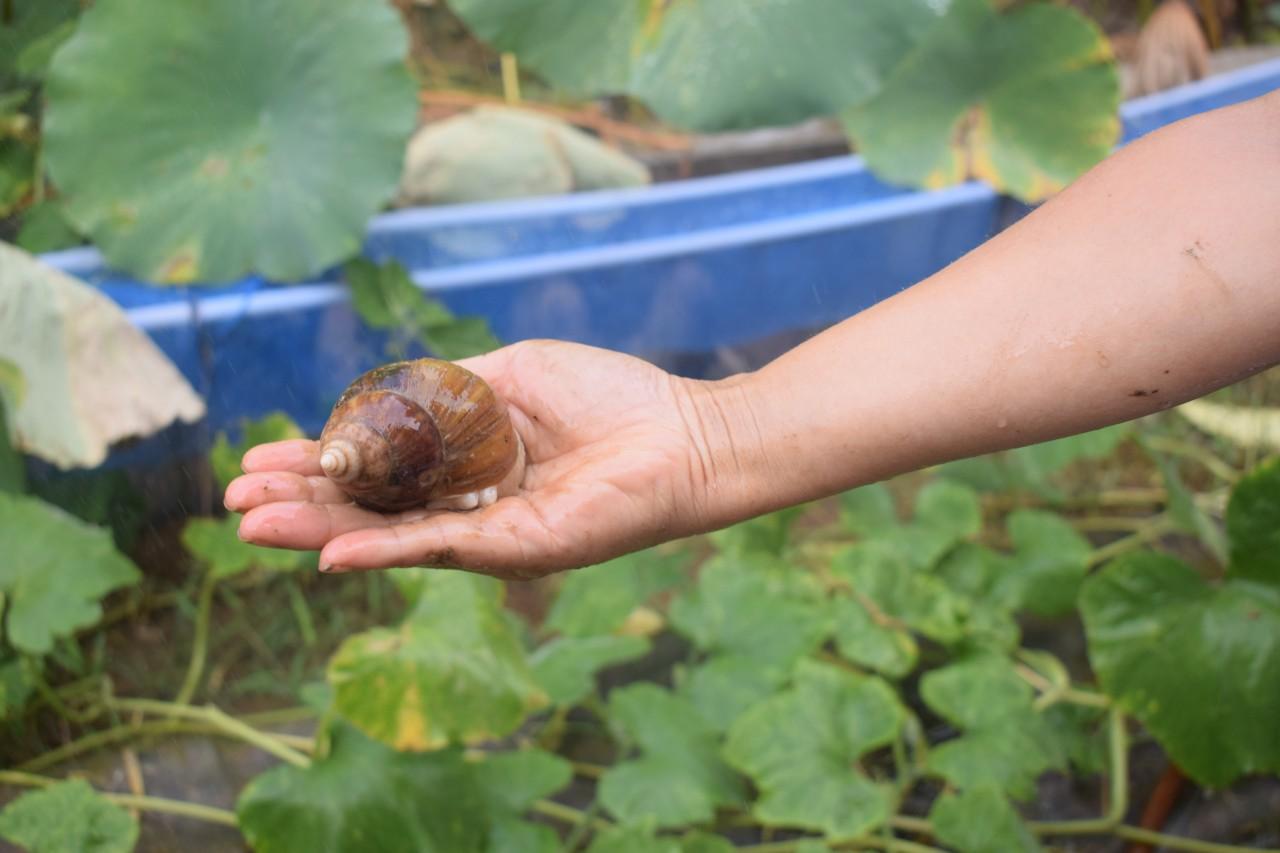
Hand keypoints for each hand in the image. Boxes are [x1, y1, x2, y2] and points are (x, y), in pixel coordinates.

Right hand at [224, 340, 734, 579]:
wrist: (684, 432)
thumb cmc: (611, 397)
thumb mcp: (511, 375)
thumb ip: (448, 390)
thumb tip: (381, 397)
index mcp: (467, 464)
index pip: (379, 467)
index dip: (320, 462)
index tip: (259, 456)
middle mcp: (469, 506)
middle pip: (370, 506)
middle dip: (301, 502)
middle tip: (234, 497)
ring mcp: (489, 534)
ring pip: (390, 534)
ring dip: (320, 531)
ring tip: (252, 524)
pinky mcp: (518, 551)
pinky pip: (440, 550)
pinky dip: (383, 551)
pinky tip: (331, 553)